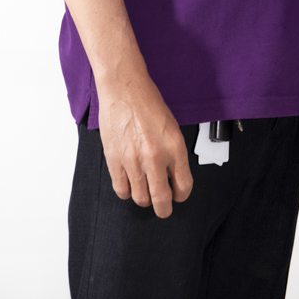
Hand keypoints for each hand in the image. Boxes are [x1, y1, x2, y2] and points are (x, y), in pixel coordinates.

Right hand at [97, 73, 192, 218]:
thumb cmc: (148, 102)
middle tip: (164, 208)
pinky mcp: (114, 161)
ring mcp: (133, 161)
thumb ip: (173, 153)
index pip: (183, 185)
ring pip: (141, 198)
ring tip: (145, 191)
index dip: (182, 195)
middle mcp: (155, 157)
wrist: (124, 90)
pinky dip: (127, 192)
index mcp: (174, 147)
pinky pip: (121, 190)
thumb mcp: (172, 127)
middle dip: (164, 209)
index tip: (179, 195)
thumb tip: (173, 175)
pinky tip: (130, 184)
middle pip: (161, 200)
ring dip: (145, 199)